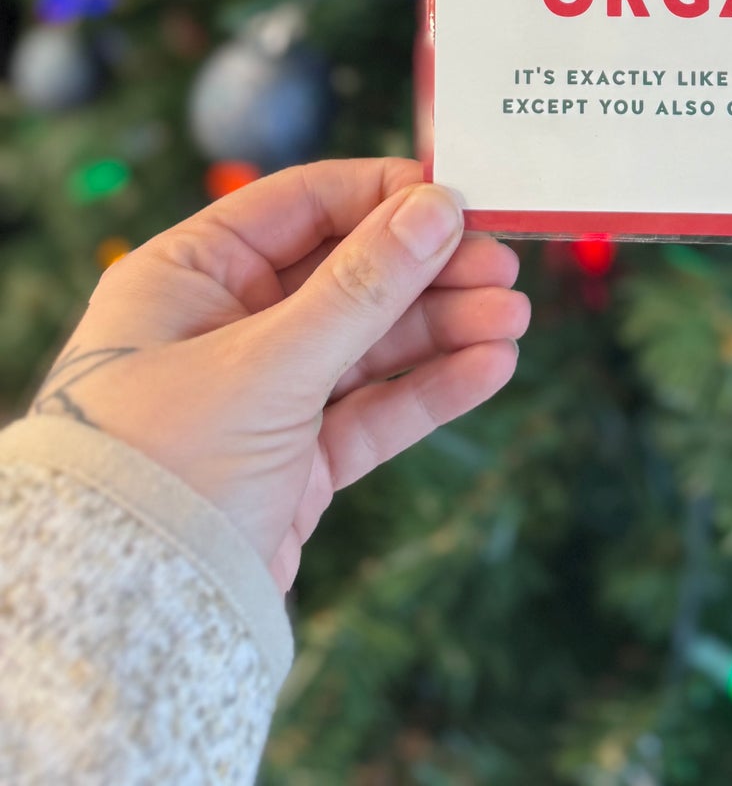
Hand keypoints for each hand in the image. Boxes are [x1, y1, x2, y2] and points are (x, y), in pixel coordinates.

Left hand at [29, 157, 528, 591]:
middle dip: (429, 269)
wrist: (127, 624)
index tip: (459, 196)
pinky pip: (373, 408)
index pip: (301, 205)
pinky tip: (491, 366)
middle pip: (348, 272)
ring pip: (370, 341)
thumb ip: (361, 285)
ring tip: (514, 317)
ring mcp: (264, 394)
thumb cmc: (165, 467)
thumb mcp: (267, 364)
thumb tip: (438, 205)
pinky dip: (431, 387)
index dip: (384, 195)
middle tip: (504, 265)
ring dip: (445, 326)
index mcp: (189, 276)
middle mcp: (224, 325)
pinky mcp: (297, 460)